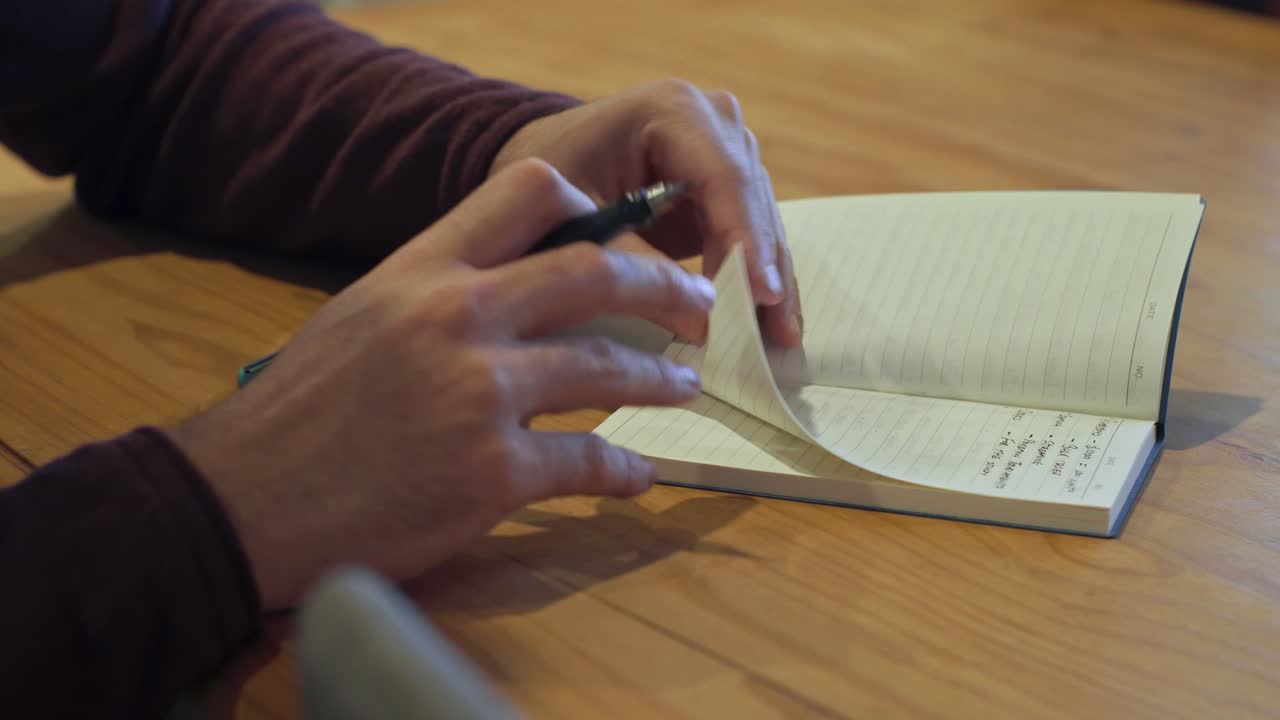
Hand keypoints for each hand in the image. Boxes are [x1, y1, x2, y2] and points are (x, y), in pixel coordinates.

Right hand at [170, 159, 715, 608]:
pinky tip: (639, 475)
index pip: (526, 190)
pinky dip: (624, 471)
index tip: (626, 237)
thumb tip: (520, 290)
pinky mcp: (494, 473)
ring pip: (608, 369)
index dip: (591, 207)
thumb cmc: (300, 411)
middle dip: (664, 289)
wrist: (245, 500)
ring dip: (660, 380)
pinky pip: (589, 462)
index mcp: (423, 269)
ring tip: (684, 387)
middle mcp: (458, 315)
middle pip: (596, 272)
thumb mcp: (363, 316)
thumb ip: (438, 290)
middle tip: (698, 309)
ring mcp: (481, 393)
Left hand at [491, 78, 802, 346]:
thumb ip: (630, 263)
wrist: (545, 164)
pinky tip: (769, 326)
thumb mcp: (575, 216)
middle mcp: (714, 120)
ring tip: (781, 341)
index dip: (746, 239)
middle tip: (779, 334)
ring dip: (774, 283)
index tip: (763, 296)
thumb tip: (700, 323)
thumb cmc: (549, 179)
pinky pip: (753, 235)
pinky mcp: (729, 185)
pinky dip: (759, 281)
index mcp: (672, 109)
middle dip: (766, 271)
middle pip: (752, 201)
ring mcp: (728, 149)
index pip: (723, 177)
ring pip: (762, 222)